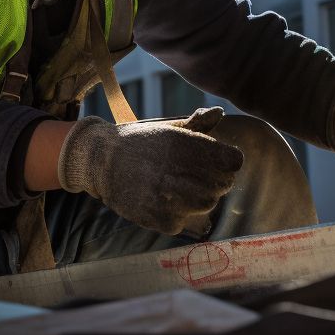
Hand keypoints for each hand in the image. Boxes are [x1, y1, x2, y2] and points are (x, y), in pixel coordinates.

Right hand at [57, 107, 243, 234]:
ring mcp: (168, 197)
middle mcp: (178, 170)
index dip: (227, 163)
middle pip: (223, 185)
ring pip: (207, 205)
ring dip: (199, 200)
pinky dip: (177, 215)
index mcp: (184, 144)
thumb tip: (219, 112)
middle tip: (196, 179)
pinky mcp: (158, 218)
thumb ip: (197, 123)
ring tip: (181, 191)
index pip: (233, 161)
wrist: (101, 160)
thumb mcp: (168, 128)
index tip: (216, 163)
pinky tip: (163, 202)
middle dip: (215, 182)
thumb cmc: (140, 143)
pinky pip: (185, 222)